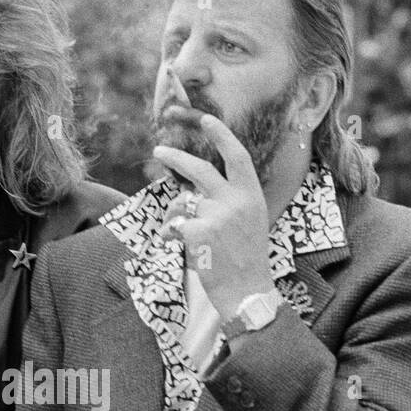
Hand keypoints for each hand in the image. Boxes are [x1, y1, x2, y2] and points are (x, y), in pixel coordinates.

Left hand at [153, 112, 273, 316]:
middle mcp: (236, 201)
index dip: (221, 135)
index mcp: (252, 195)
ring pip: (181, 202)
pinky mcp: (199, 233)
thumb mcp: (251, 221)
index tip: (207, 119)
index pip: (237, 156)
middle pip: (200, 169)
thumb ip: (230, 199)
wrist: (247, 291)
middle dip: (175, 157)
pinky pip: (173, 225)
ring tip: (176, 231)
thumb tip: (196, 187)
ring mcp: (218, 216)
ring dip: (172, 215)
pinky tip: (177, 246)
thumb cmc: (247, 259)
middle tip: (159, 149)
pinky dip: (169, 235)